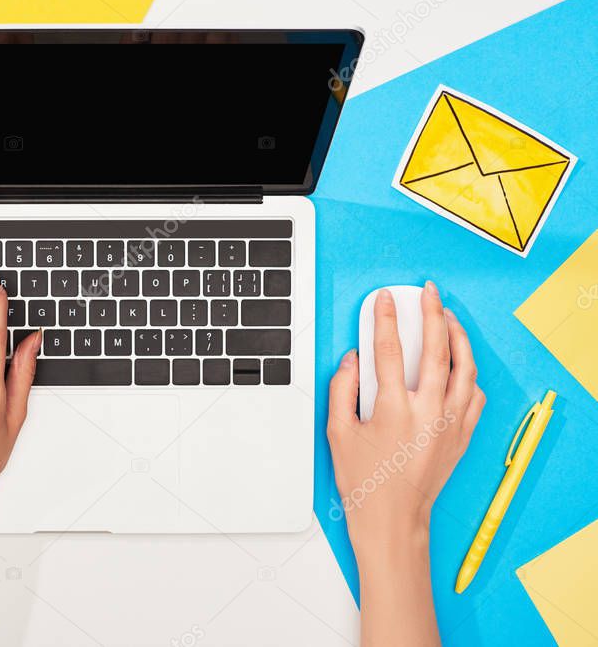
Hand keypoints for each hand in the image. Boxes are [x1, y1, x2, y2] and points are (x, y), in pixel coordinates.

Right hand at [327, 282, 484, 557]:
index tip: (384, 299)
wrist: (393, 519)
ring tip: (448, 317)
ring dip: (458, 337)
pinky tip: (461, 364)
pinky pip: (475, 396)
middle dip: (432, 313)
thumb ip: (341, 389)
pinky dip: (470, 374)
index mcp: (393, 408)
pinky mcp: (461, 435)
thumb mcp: (337, 432)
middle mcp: (428, 411)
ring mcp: (450, 423)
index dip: (385, 319)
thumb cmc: (364, 480)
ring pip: (465, 368)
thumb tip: (352, 359)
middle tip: (428, 292)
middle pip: (437, 349)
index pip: (390, 349)